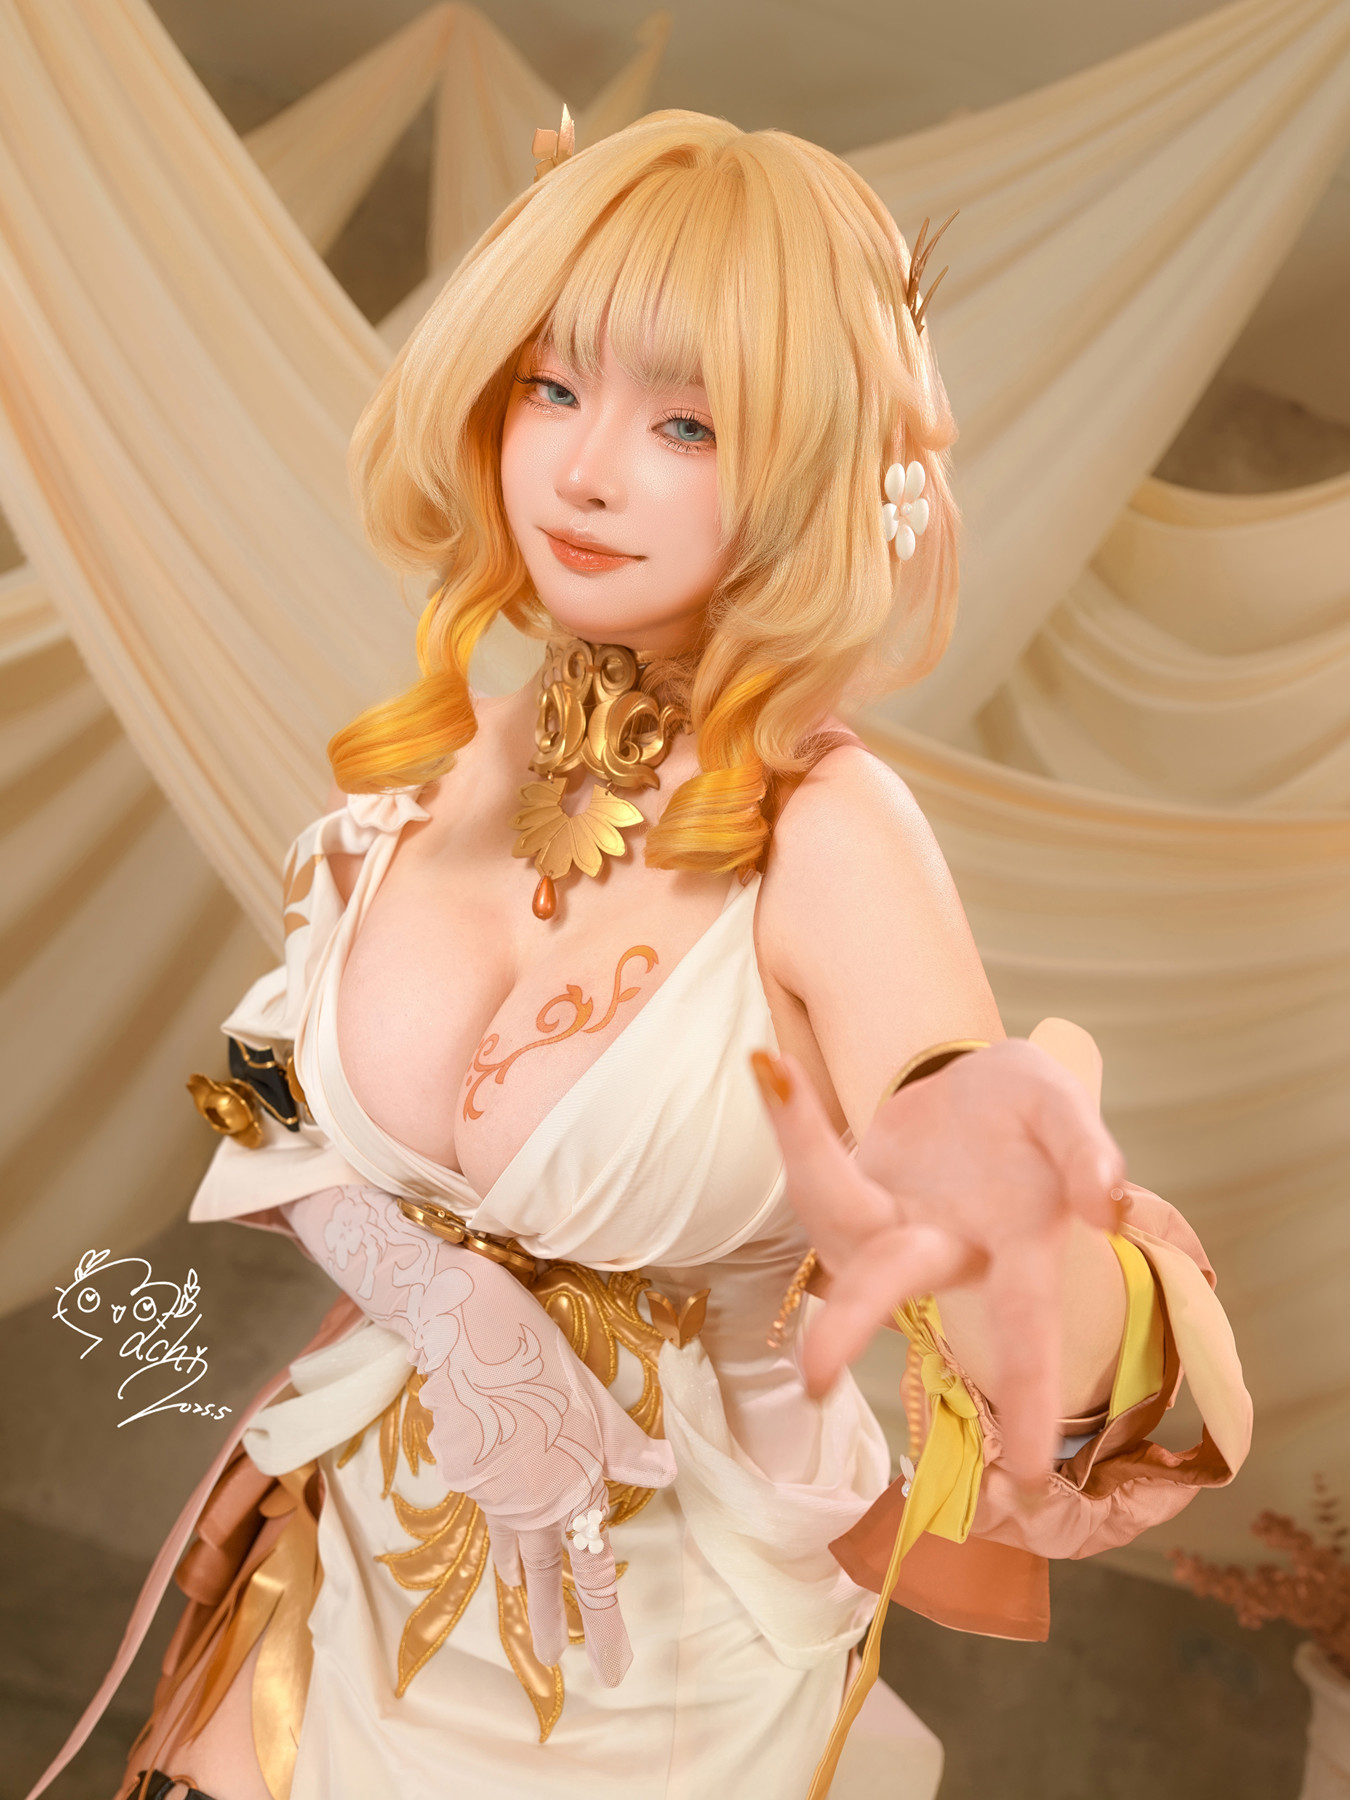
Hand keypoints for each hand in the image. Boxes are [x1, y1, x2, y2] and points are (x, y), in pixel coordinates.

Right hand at [410, 1258, 673, 1683]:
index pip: (593, 1572)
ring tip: (526, 1606)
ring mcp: (490, 1490)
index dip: (604, 1623)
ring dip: (523, 1582)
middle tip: (550, 1663)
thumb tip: (669, 1473)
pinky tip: (503, 1537)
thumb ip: (626, 1447)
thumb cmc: (539, 1357)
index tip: (613, 1670)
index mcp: (571, 1489)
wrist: (464, 1328)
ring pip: (513, 1546)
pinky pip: (489, 1512)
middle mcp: (530, 1502)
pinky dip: (500, 1535)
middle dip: (549, 1620)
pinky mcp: (463, 1468)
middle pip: (546, 1573)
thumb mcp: (594, 1400)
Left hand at [751, 1040, 1124, 1483]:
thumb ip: (1087, 1150)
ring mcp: (883, 1222)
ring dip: (804, 1148)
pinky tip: (772, 1067)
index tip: (1030, 1477)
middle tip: (815, 1379)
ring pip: (836, 1212)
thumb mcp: (1064, 1105)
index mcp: (1013, 1246)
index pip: (1028, 1331)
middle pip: (891, 1287)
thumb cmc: (1030, 1113)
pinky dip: (793, 1117)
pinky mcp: (845, 1187)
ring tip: (777, 1074)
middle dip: (851, 1325)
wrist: (973, 1085)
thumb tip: (1110, 1209)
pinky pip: (815, 1161)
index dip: (1032, 1396)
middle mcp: (939, 1249)